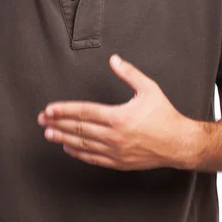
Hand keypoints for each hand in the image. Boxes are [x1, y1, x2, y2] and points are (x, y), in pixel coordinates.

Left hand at [37, 54, 198, 170]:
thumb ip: (129, 73)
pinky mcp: (118, 162)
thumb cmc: (165, 115)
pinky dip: (78, 152)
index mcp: (118, 117)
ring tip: (49, 133)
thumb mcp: (149, 89)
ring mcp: (115, 151)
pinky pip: (92, 158)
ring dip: (63, 138)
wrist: (179, 143)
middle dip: (57, 123)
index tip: (49, 109)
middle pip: (78, 129)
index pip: (83, 112)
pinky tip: (68, 147)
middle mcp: (114, 136)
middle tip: (41, 120)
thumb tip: (114, 59)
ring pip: (82, 144)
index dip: (63, 110)